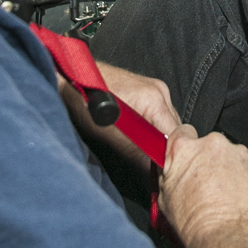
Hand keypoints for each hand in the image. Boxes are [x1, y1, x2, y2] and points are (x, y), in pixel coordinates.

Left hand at [58, 63, 179, 165]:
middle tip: (149, 165)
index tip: (159, 172)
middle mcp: (160, 91)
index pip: (175, 137)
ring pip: (166, 124)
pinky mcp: (149, 90)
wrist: (71, 75)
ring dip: (157, 139)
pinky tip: (137, 134)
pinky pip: (159, 116)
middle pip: (173, 131)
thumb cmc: (83, 99)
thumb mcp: (109, 134)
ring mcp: (155, 89)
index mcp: (154, 98)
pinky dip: (151, 129)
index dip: (168, 157)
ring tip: (140, 149)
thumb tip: (151, 172)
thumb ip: (134, 153)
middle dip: (163, 149)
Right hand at [159, 125, 247, 247]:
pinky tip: (240, 199)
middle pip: (209, 145)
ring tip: (224, 198)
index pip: (182, 133)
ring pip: (232, 157)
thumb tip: (168, 168)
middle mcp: (213, 144)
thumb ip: (167, 174)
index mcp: (185, 148)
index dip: (183, 147)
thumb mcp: (164, 198)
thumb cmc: (196, 223)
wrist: (227, 239)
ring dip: (229, 171)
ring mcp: (239, 153)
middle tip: (206, 187)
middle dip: (208, 162)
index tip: (186, 157)